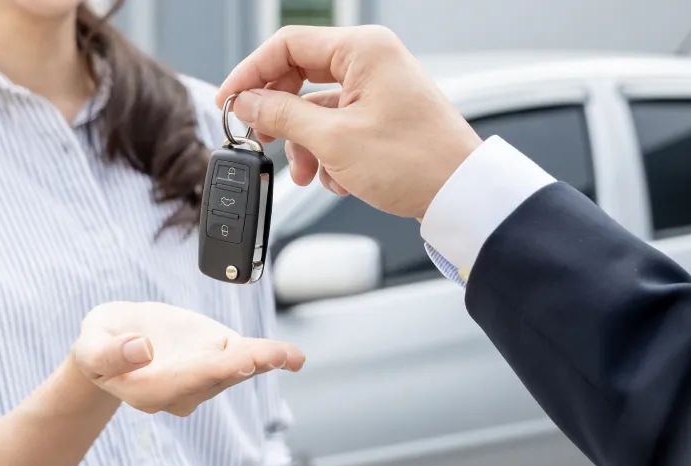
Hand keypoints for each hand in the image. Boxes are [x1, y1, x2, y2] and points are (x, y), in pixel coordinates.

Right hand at [71, 301, 303, 416]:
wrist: (115, 340)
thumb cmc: (101, 342)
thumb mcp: (91, 341)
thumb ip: (109, 351)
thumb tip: (141, 348)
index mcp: (149, 390)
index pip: (184, 382)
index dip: (211, 370)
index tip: (236, 360)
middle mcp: (182, 390)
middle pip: (216, 378)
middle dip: (244, 365)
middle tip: (268, 356)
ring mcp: (203, 375)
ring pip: (237, 369)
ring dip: (263, 361)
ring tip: (287, 355)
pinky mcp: (218, 356)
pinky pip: (248, 357)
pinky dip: (272, 357)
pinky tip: (294, 357)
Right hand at [216, 25, 482, 218]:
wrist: (461, 195)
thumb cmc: (415, 162)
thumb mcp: (333, 140)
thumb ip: (282, 115)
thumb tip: (246, 102)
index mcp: (363, 50)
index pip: (287, 45)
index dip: (250, 73)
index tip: (229, 101)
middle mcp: (372, 60)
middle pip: (300, 75)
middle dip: (279, 114)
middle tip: (262, 138)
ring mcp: (380, 87)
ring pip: (318, 107)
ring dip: (305, 143)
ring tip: (307, 174)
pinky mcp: (385, 115)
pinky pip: (340, 125)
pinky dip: (330, 153)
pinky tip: (338, 179)